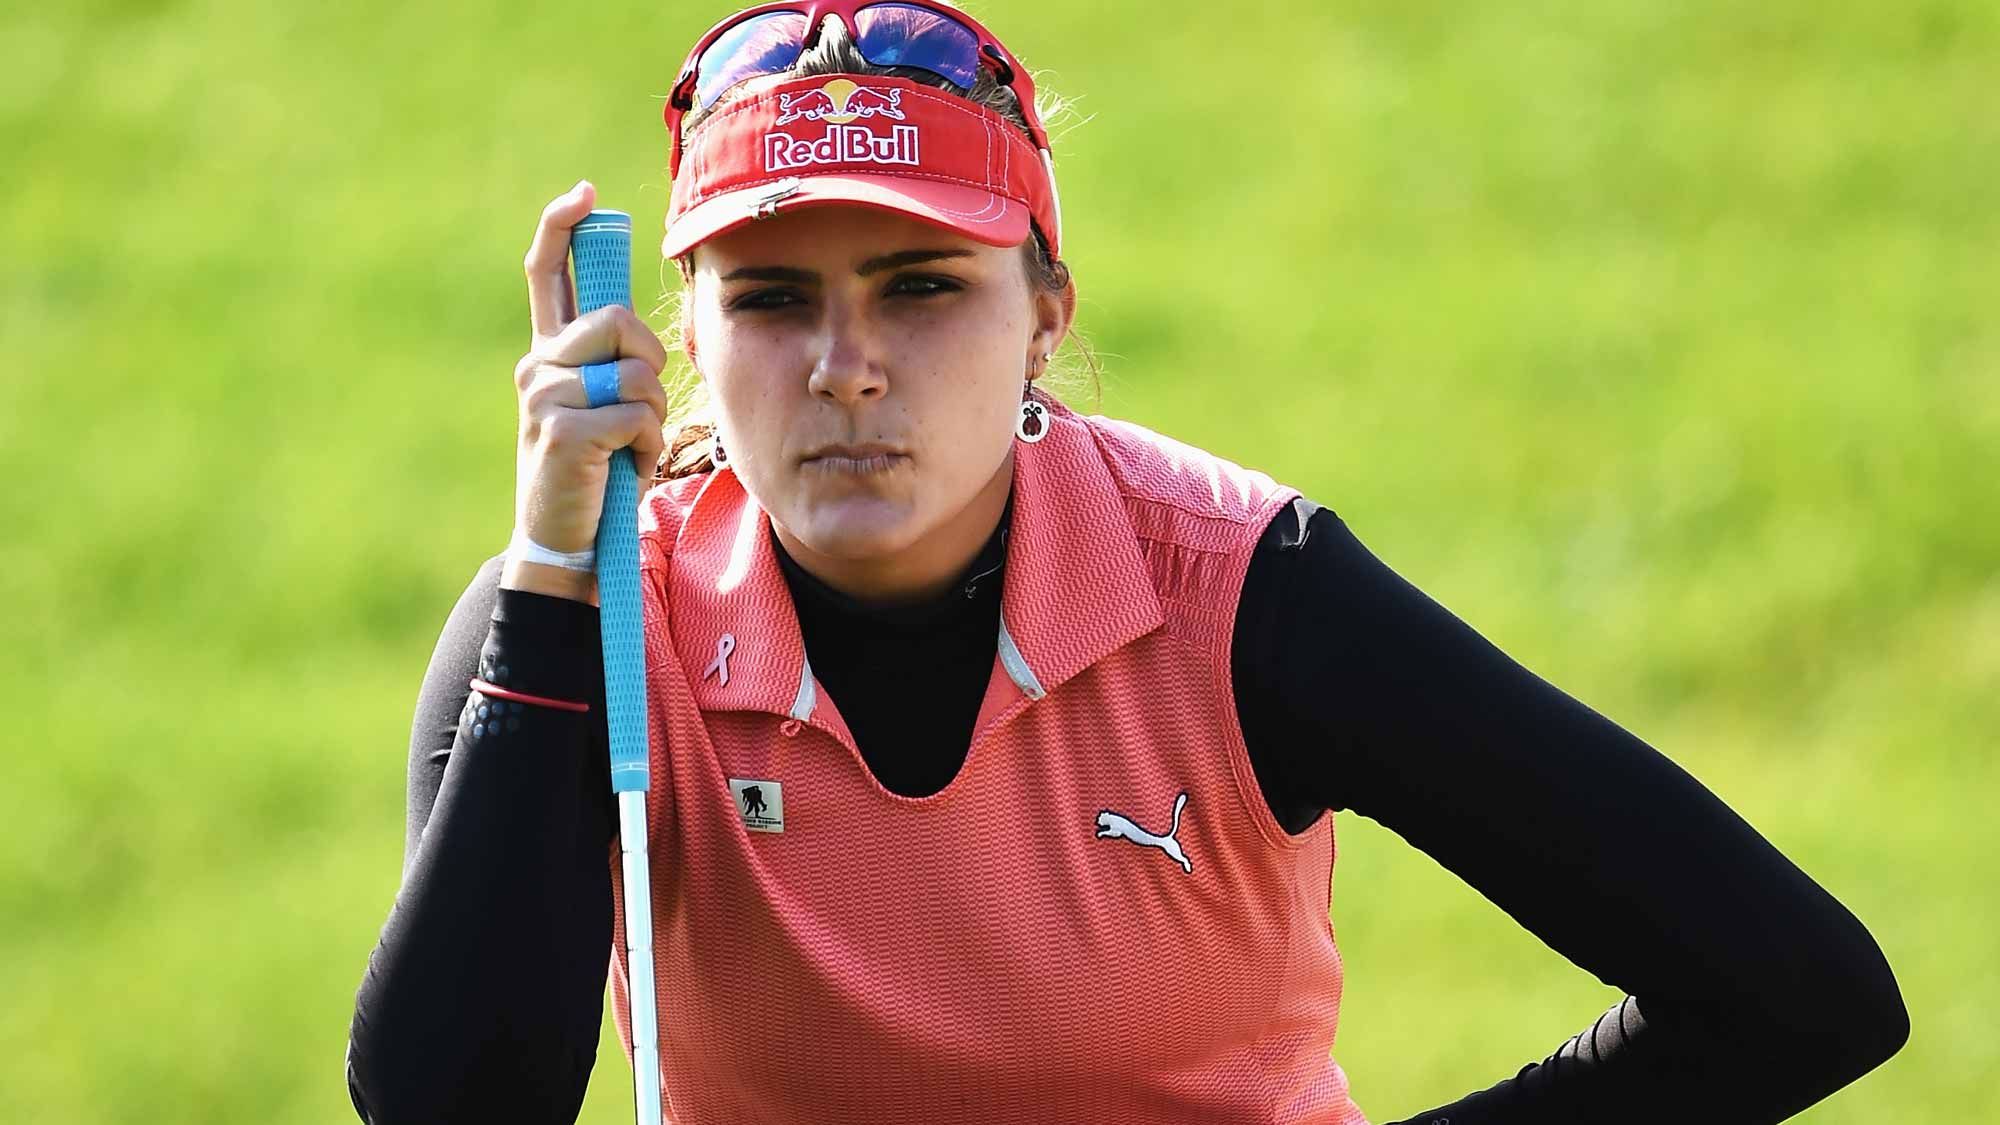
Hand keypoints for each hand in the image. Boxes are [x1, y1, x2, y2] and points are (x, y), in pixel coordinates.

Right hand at [505, 180, 667, 600]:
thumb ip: (612, 365)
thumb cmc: (595, 476)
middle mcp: (537, 365)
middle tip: (641, 409)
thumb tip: (640, 330)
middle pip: (617, 321)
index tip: (586, 194)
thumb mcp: (600, 409)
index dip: (562, 226)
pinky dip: (647, 448)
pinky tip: (626, 469)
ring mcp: (544, 397)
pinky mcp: (563, 432)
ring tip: (629, 449)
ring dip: (652, 417)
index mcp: (547, 353)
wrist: (566, 545)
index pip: (546, 273)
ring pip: (634, 373)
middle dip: (650, 363)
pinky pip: (635, 416)